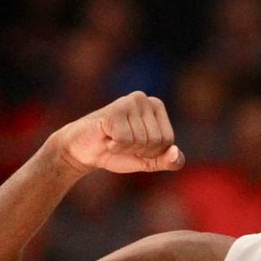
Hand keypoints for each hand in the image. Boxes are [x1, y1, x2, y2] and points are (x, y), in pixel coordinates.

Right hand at [51, 91, 184, 173]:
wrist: (83, 150)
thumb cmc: (117, 151)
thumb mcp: (148, 160)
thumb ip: (167, 161)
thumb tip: (177, 153)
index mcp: (156, 106)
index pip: (168, 141)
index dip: (151, 152)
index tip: (135, 146)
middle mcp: (144, 99)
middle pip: (156, 140)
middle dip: (138, 150)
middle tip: (121, 142)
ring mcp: (128, 102)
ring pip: (140, 140)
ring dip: (124, 148)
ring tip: (112, 139)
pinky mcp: (113, 111)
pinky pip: (125, 140)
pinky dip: (114, 146)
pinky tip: (105, 137)